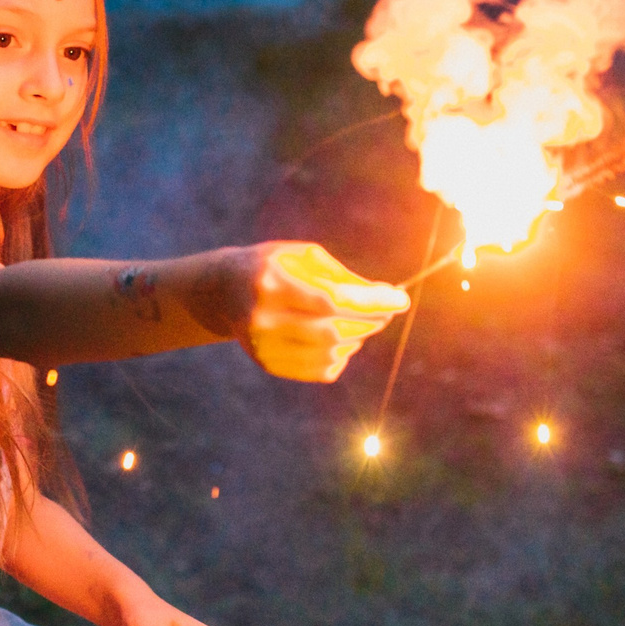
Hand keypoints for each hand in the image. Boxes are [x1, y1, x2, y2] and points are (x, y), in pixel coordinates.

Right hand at [241, 242, 407, 382]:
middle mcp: (263, 319)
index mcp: (270, 283)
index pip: (331, 299)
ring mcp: (263, 346)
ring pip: (330, 353)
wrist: (223, 291)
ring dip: (358, 338)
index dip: (371, 302)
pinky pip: (319, 370)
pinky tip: (343, 339)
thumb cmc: (271, 266)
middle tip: (387, 310)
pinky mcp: (267, 363)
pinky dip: (342, 356)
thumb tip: (383, 295)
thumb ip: (341, 275)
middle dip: (370, 320)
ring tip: (362, 321)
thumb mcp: (301, 256)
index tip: (401, 299)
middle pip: (333, 330)